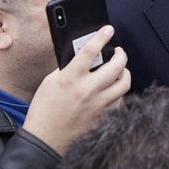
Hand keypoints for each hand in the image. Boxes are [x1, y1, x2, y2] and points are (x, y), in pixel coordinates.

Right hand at [22, 27, 130, 156]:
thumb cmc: (44, 110)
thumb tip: (81, 58)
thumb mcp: (50, 82)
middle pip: (117, 66)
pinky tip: (113, 90)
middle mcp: (87, 90)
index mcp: (71, 78)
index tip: (108, 29)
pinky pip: (120, 100)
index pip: (90, 51)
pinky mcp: (104, 117)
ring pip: (124, 83)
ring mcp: (98, 104)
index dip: (102, 36)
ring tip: (119, 70)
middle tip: (118, 51)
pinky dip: (119, 93)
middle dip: (121, 54)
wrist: (45, 139)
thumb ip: (67, 69)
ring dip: (124, 73)